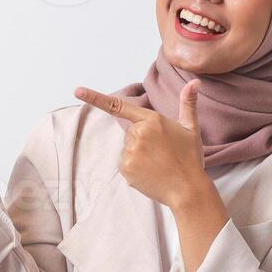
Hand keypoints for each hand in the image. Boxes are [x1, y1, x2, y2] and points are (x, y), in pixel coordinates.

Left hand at [73, 81, 213, 211]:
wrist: (187, 189)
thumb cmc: (190, 158)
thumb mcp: (191, 128)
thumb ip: (188, 103)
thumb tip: (194, 82)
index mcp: (152, 120)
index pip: (119, 106)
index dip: (95, 98)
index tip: (77, 91)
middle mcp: (138, 134)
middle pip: (131, 132)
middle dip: (142, 140)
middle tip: (162, 152)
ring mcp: (130, 152)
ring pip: (128, 148)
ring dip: (139, 154)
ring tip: (158, 163)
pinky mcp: (126, 168)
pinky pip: (126, 164)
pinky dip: (135, 168)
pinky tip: (151, 172)